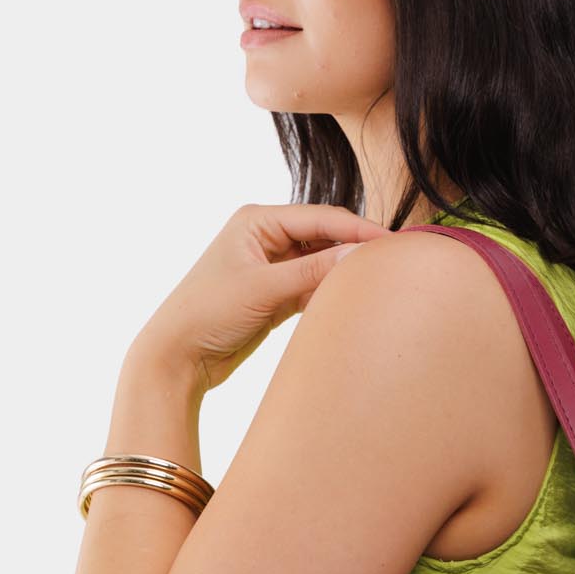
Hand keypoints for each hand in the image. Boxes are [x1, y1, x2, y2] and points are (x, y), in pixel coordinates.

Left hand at [133, 202, 393, 393]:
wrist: (178, 355)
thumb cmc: (208, 313)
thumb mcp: (263, 289)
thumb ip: (312, 270)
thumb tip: (360, 254)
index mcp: (257, 221)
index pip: (321, 218)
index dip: (359, 230)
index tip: (394, 243)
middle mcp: (266, 237)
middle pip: (325, 236)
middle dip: (356, 248)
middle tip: (396, 263)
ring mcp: (272, 266)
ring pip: (322, 263)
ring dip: (345, 273)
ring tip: (380, 283)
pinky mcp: (276, 294)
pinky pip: (314, 286)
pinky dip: (331, 293)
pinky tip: (353, 301)